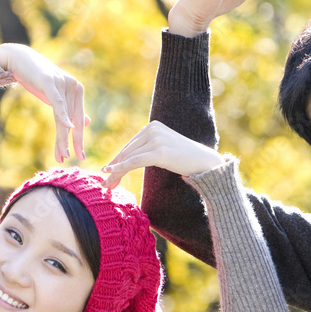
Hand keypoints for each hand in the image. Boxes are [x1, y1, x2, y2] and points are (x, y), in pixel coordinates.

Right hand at [0, 43, 88, 162]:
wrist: (19, 59)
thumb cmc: (38, 78)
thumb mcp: (56, 95)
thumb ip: (71, 108)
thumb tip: (86, 122)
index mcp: (77, 90)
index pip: (79, 120)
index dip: (79, 139)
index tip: (79, 156)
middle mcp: (74, 86)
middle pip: (74, 120)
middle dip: (73, 142)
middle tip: (74, 159)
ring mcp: (63, 83)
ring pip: (64, 117)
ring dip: (63, 137)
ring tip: (63, 154)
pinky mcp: (50, 81)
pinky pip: (58, 102)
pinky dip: (63, 115)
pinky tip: (67, 127)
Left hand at [102, 121, 225, 187]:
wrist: (205, 162)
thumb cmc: (186, 159)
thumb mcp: (164, 148)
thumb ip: (149, 148)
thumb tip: (130, 156)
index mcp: (152, 126)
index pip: (130, 145)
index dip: (117, 160)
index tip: (108, 173)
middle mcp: (152, 129)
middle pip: (127, 151)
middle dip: (115, 168)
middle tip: (105, 183)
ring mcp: (156, 139)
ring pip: (129, 157)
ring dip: (116, 172)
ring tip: (107, 185)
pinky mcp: (159, 151)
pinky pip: (135, 161)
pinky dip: (121, 168)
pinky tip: (111, 174)